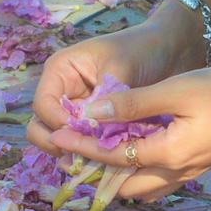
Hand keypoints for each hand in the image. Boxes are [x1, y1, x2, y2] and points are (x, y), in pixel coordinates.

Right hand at [24, 13, 195, 155]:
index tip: (82, 134)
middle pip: (41, 125)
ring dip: (74, 151)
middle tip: (79, 155)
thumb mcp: (121, 67)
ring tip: (94, 162)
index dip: (58, 124)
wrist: (169, 51)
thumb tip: (88, 126)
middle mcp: (63, 91)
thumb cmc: (142, 49)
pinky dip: (92, 153)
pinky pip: (85, 144)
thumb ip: (104, 97)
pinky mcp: (95, 124)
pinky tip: (108, 161)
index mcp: (61, 70)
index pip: (43, 105)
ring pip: (61, 139)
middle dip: (57, 142)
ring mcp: (78, 110)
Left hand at [43, 63, 210, 200]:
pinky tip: (131, 153)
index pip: (114, 156)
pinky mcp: (199, 166)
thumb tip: (94, 112)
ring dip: (115, 177)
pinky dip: (136, 173)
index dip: (83, 146)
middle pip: (123, 186)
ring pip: (141, 188)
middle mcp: (178, 172)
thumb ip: (135, 104)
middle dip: (94, 173)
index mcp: (170, 155)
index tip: (57, 137)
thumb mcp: (178, 90)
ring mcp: (191, 173)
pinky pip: (157, 181)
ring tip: (94, 156)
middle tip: (71, 154)